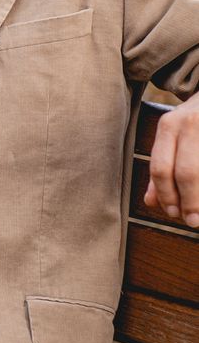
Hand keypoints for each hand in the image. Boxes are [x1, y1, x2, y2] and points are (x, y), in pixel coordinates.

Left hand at [145, 92, 198, 226]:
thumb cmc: (193, 122)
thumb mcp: (173, 136)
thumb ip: (161, 167)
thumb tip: (150, 202)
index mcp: (169, 125)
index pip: (161, 167)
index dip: (166, 195)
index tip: (173, 214)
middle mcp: (189, 123)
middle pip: (186, 172)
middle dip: (188, 202)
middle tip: (192, 221)